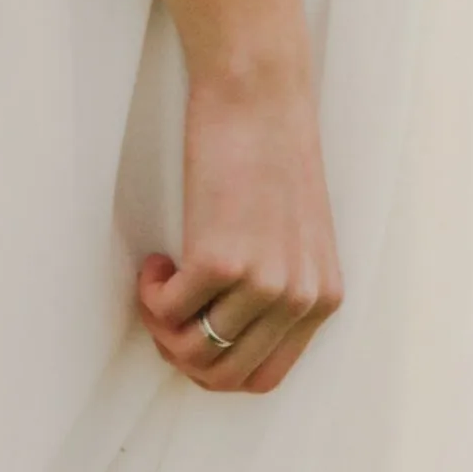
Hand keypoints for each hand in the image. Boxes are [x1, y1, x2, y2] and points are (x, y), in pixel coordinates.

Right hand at [139, 65, 341, 398]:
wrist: (260, 94)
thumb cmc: (271, 154)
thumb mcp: (298, 238)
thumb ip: (281, 289)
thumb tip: (224, 339)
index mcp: (323, 298)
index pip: (263, 377)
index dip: (215, 369)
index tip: (191, 337)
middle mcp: (299, 299)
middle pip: (225, 375)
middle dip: (181, 354)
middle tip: (163, 313)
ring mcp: (263, 283)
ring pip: (191, 352)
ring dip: (160, 326)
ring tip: (159, 283)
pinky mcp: (220, 259)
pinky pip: (167, 311)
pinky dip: (150, 294)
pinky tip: (155, 261)